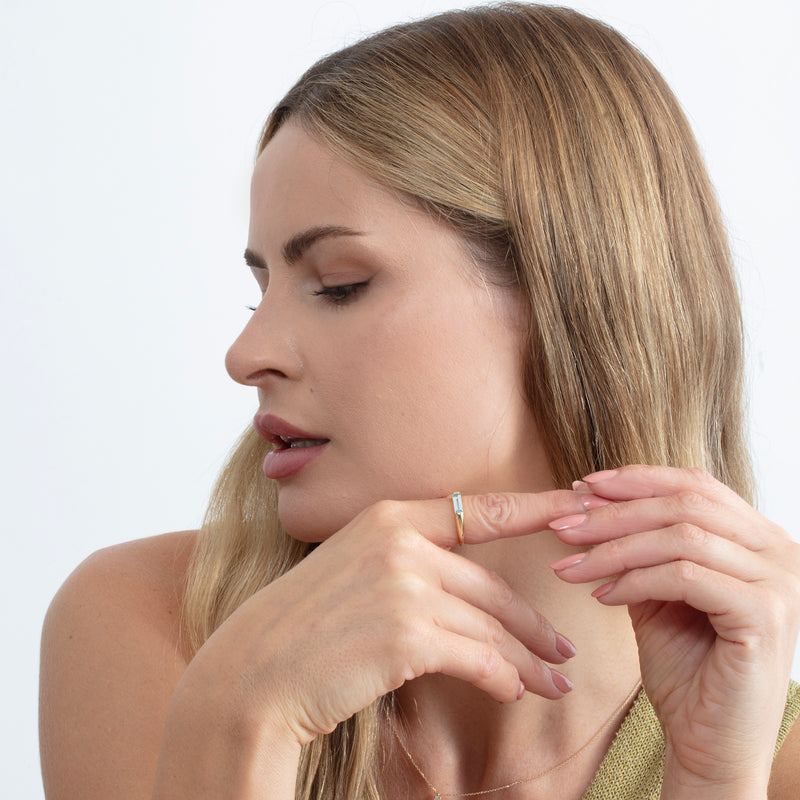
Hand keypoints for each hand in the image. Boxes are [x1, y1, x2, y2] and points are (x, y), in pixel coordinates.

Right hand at [182, 490, 587, 746]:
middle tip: (562, 648)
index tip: (576, 504)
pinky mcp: (406, 635)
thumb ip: (408, 563)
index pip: (478, 510)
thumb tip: (464, 589)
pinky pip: (476, 657)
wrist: (254, 673)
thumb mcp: (353, 570)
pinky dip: (502, 678)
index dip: (534, 506)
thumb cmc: (304, 626)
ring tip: (552, 681)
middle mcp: (400, 542)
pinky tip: (514, 692)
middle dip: (532, 623)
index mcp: (389, 517)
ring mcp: (403, 585)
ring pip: (488, 625)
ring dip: (526, 659)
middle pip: (489, 585)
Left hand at [548, 465, 799, 794]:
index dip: (634, 480)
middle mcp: (777, 551)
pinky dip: (635, 580)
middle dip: (613, 512)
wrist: (710, 744)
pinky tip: (602, 597)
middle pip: (684, 504)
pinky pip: (684, 576)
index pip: (694, 484)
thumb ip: (639, 547)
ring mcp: (778, 582)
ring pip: (680, 537)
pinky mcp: (764, 615)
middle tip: (562, 526)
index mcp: (756, 538)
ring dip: (613, 547)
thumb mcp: (656, 592)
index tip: (580, 486)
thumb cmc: (686, 667)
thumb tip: (589, 501)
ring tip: (569, 565)